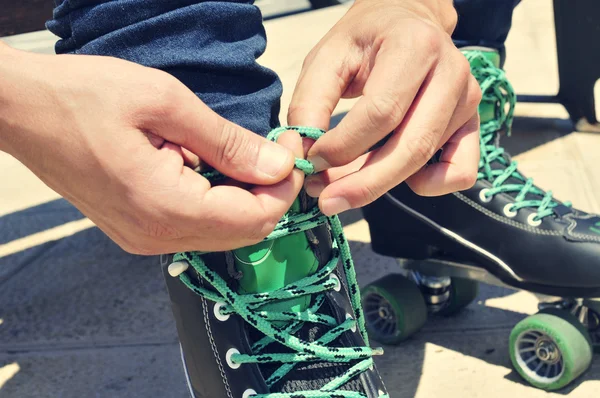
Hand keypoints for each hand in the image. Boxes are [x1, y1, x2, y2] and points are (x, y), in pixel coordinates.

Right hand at [0, 44, 303, 253]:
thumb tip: (277, 166)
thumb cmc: (83, 97)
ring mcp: (144, 238)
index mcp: (165, 206)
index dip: (285, 187)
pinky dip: (219, 202)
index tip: (291, 149)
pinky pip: (196, 227)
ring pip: (223, 233)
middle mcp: (156, 235)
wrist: (21, 111)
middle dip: (271, 194)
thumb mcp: (165, 103)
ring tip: (245, 153)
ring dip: (246, 198)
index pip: (254, 218)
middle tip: (276, 150)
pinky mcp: (137, 230)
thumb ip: (227, 142)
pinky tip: (212, 167)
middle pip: (244, 233)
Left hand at [288, 0, 481, 214]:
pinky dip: (426, 184)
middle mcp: (452, 73)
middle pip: (410, 147)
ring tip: (343, 182)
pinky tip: (395, 172)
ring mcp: (468, 101)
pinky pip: (460, 172)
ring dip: (380, 184)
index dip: (343, 146)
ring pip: (426, 162)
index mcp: (415, 46)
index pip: (381, 113)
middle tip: (326, 201)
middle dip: (363, 184)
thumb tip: (304, 153)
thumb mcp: (326, 58)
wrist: (405, 22)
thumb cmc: (364, 41)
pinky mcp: (472, 125)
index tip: (311, 161)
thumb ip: (310, 102)